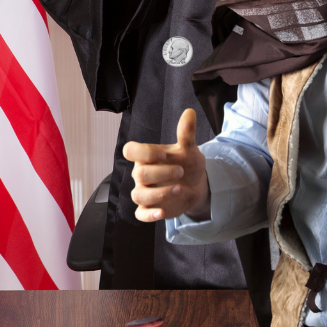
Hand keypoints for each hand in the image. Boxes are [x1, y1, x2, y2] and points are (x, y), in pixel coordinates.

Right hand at [124, 108, 209, 222]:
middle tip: (181, 171)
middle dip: (161, 173)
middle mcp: (141, 174)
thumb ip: (186, 132)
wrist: (196, 185)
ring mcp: (144, 192)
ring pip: (139, 195)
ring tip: (180, 188)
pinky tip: (162, 213)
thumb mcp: (189, 149)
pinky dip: (149, 214)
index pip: (130, 150)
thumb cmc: (187, 163)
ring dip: (159, 193)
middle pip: (139, 174)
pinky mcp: (149, 208)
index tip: (164, 155)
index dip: (144, 152)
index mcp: (146, 156)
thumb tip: (190, 112)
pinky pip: (140, 214)